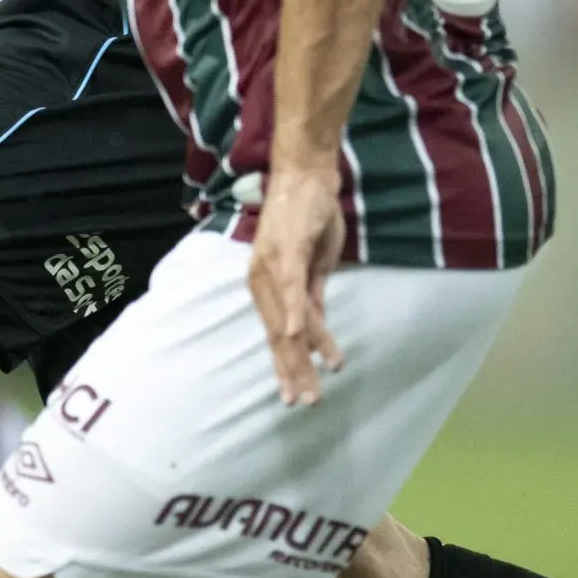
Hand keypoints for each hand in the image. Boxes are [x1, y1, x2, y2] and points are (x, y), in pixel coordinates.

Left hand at [246, 160, 346, 406]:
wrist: (305, 174)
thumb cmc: (309, 215)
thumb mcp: (314, 262)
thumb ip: (312, 292)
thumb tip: (314, 323)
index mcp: (268, 285)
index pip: (278, 334)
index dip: (287, 366)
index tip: (297, 393)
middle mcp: (262, 281)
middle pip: (279, 336)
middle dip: (293, 372)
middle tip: (304, 403)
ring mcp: (273, 268)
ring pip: (287, 321)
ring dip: (302, 355)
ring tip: (315, 383)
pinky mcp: (288, 254)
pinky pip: (292, 291)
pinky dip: (296, 315)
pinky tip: (299, 338)